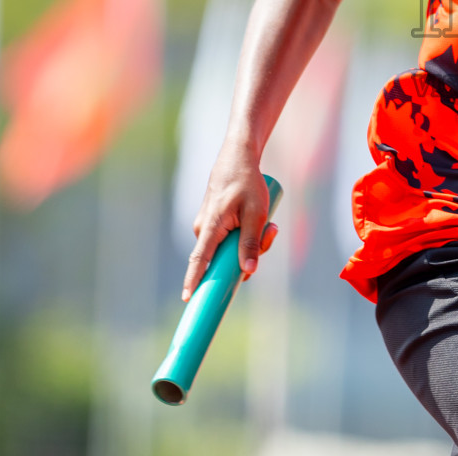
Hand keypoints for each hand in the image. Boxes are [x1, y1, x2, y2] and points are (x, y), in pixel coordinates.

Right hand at [182, 147, 272, 301]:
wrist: (238, 158)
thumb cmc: (247, 182)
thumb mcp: (256, 213)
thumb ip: (251, 242)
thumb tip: (248, 270)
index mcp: (211, 227)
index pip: (199, 260)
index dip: (194, 281)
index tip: (188, 299)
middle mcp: (204, 229)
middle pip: (225, 259)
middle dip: (249, 255)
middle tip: (269, 234)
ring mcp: (208, 227)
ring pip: (231, 249)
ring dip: (252, 242)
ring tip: (269, 223)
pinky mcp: (215, 224)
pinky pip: (231, 240)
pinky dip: (246, 235)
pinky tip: (261, 221)